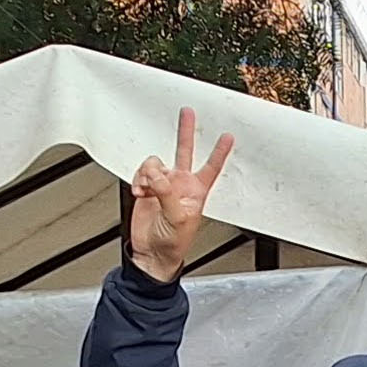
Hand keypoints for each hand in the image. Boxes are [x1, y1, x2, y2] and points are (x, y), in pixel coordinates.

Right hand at [126, 107, 233, 282]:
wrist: (152, 253)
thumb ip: (168, 192)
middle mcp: (181, 184)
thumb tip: (158, 174)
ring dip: (149, 173)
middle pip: (185, 151)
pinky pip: (141, 171)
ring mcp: (163, 184)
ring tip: (147, 190)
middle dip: (185, 131)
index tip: (228, 136)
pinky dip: (139, 179)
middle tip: (187, 113)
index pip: (211, 167)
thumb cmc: (172, 242)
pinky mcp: (147, 187)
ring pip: (156, 162)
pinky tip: (141, 191)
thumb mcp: (177, 218)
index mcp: (197, 192)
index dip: (219, 152)